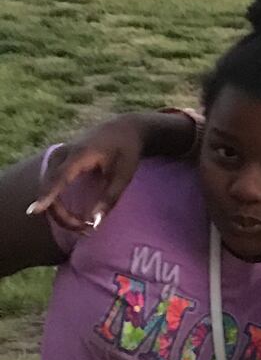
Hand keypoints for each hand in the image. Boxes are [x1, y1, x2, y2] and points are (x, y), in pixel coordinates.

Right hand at [28, 125, 145, 234]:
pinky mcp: (58, 160)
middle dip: (60, 213)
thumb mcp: (123, 176)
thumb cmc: (126, 152)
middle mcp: (63, 153)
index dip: (48, 195)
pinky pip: (50, 183)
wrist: (123, 128)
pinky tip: (72, 216)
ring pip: (47, 185)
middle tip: (84, 230)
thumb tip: (95, 223)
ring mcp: (58, 155)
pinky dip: (57, 201)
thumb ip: (110, 199)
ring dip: (58, 210)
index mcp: (81, 154)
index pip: (59, 177)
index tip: (35, 210)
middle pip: (49, 185)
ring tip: (81, 226)